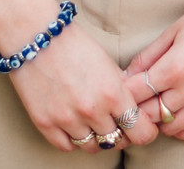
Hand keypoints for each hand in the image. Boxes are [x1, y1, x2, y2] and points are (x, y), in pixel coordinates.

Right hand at [7, 22, 161, 152]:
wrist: (38, 37)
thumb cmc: (76, 46)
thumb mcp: (109, 65)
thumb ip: (122, 89)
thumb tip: (135, 108)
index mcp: (113, 93)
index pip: (140, 131)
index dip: (145, 131)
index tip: (143, 128)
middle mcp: (92, 110)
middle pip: (117, 141)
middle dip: (121, 133)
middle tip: (117, 124)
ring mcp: (67, 119)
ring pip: (93, 147)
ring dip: (97, 138)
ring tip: (95, 123)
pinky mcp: (45, 124)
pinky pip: (67, 146)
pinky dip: (74, 139)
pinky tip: (76, 126)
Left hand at [124, 0, 183, 141]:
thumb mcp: (175, 29)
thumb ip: (149, 55)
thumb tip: (127, 75)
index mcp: (175, 66)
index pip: (135, 93)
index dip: (122, 91)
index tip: (119, 88)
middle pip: (150, 114)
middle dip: (137, 108)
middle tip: (134, 100)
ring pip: (172, 126)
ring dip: (159, 120)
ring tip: (155, 108)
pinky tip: (179, 119)